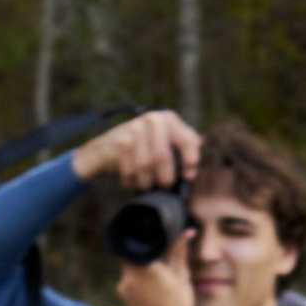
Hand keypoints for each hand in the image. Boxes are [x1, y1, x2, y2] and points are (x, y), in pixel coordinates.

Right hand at [72, 109, 200, 194]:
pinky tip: (129, 182)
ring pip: (145, 166)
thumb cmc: (139, 147)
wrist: (105, 148)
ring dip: (145, 182)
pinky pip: (129, 170)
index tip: (189, 176)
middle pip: (163, 157)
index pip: (187, 140)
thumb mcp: (163, 139)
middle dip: (164, 177)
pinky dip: (130, 181)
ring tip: (144, 185)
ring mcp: (135, 129)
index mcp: (168, 118)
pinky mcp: (120, 142)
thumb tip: (200, 144)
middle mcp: (153, 119)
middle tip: (164, 186)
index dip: (190, 161)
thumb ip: (182, 140)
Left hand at [116, 243, 196, 305]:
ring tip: (155, 273)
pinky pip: (127, 283)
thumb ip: (179, 251)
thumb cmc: (178, 303)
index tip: (152, 240)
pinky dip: (136, 281)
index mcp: (144, 267)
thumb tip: (187, 231)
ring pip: (128, 270)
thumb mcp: (182, 275)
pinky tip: (149, 287)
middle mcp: (129, 277)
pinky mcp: (123, 299)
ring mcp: (123, 289)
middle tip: (156, 256)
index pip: (137, 244)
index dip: (144, 241)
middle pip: (131, 257)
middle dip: (142, 256)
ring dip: (139, 269)